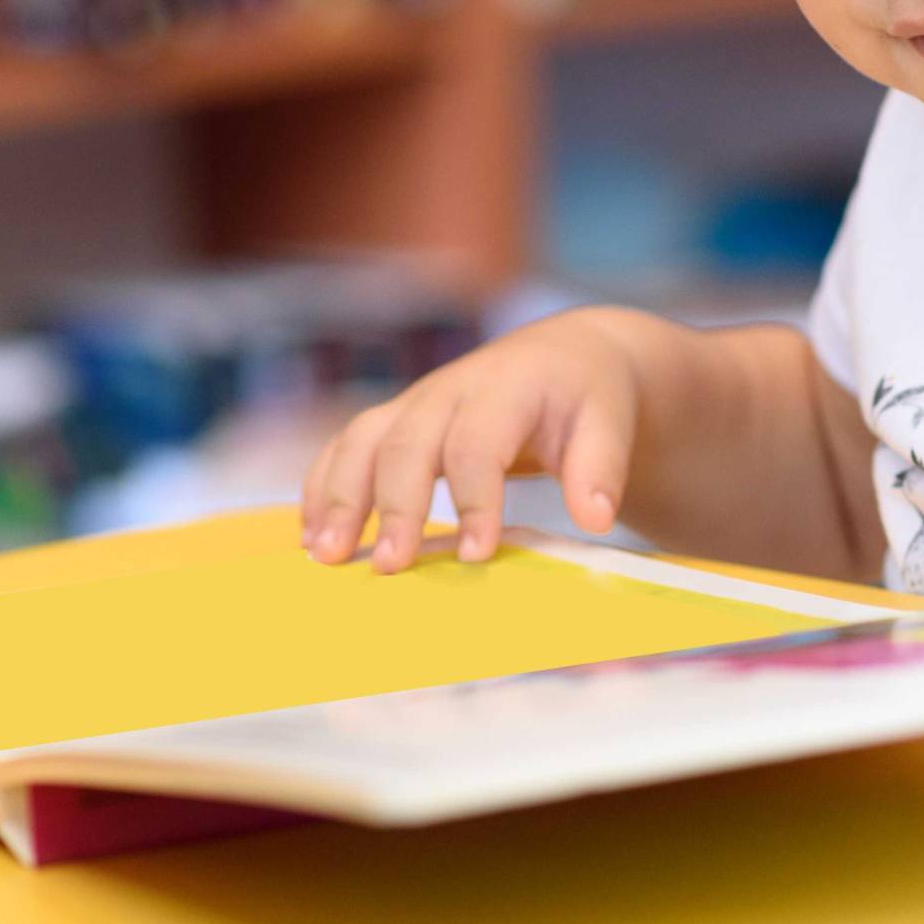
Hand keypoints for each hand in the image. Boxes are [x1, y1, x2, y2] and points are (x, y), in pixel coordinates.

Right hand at [298, 309, 642, 572]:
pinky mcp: (395, 421)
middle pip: (406, 443)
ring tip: (327, 557)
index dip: (474, 499)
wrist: (565, 356)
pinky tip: (313, 538)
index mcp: (507, 385)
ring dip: (338, 498)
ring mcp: (415, 403)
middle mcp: (450, 389)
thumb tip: (595, 519)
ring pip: (362, 441)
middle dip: (394, 506)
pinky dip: (322, 489)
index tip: (478, 555)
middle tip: (390, 567)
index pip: (478, 442)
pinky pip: (345, 447)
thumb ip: (601, 467)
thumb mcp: (610, 421)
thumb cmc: (587, 397)